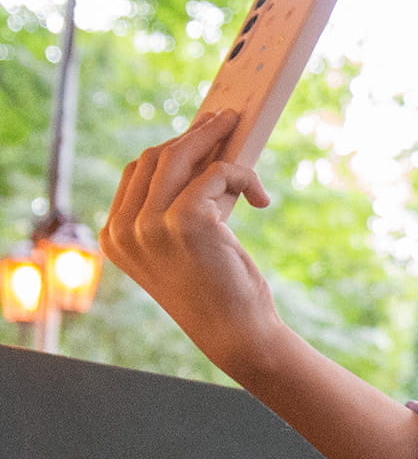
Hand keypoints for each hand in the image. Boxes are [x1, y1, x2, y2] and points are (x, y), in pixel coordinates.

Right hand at [102, 110, 283, 380]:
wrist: (238, 337)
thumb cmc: (219, 295)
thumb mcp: (186, 249)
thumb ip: (178, 208)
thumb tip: (204, 157)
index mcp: (116, 237)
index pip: (136, 174)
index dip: (169, 149)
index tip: (194, 135)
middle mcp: (126, 229)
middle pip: (156, 158)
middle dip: (192, 136)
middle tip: (222, 121)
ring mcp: (151, 224)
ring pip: (181, 157)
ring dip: (214, 138)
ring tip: (238, 130)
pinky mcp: (186, 220)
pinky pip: (217, 174)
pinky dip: (242, 176)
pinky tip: (260, 197)